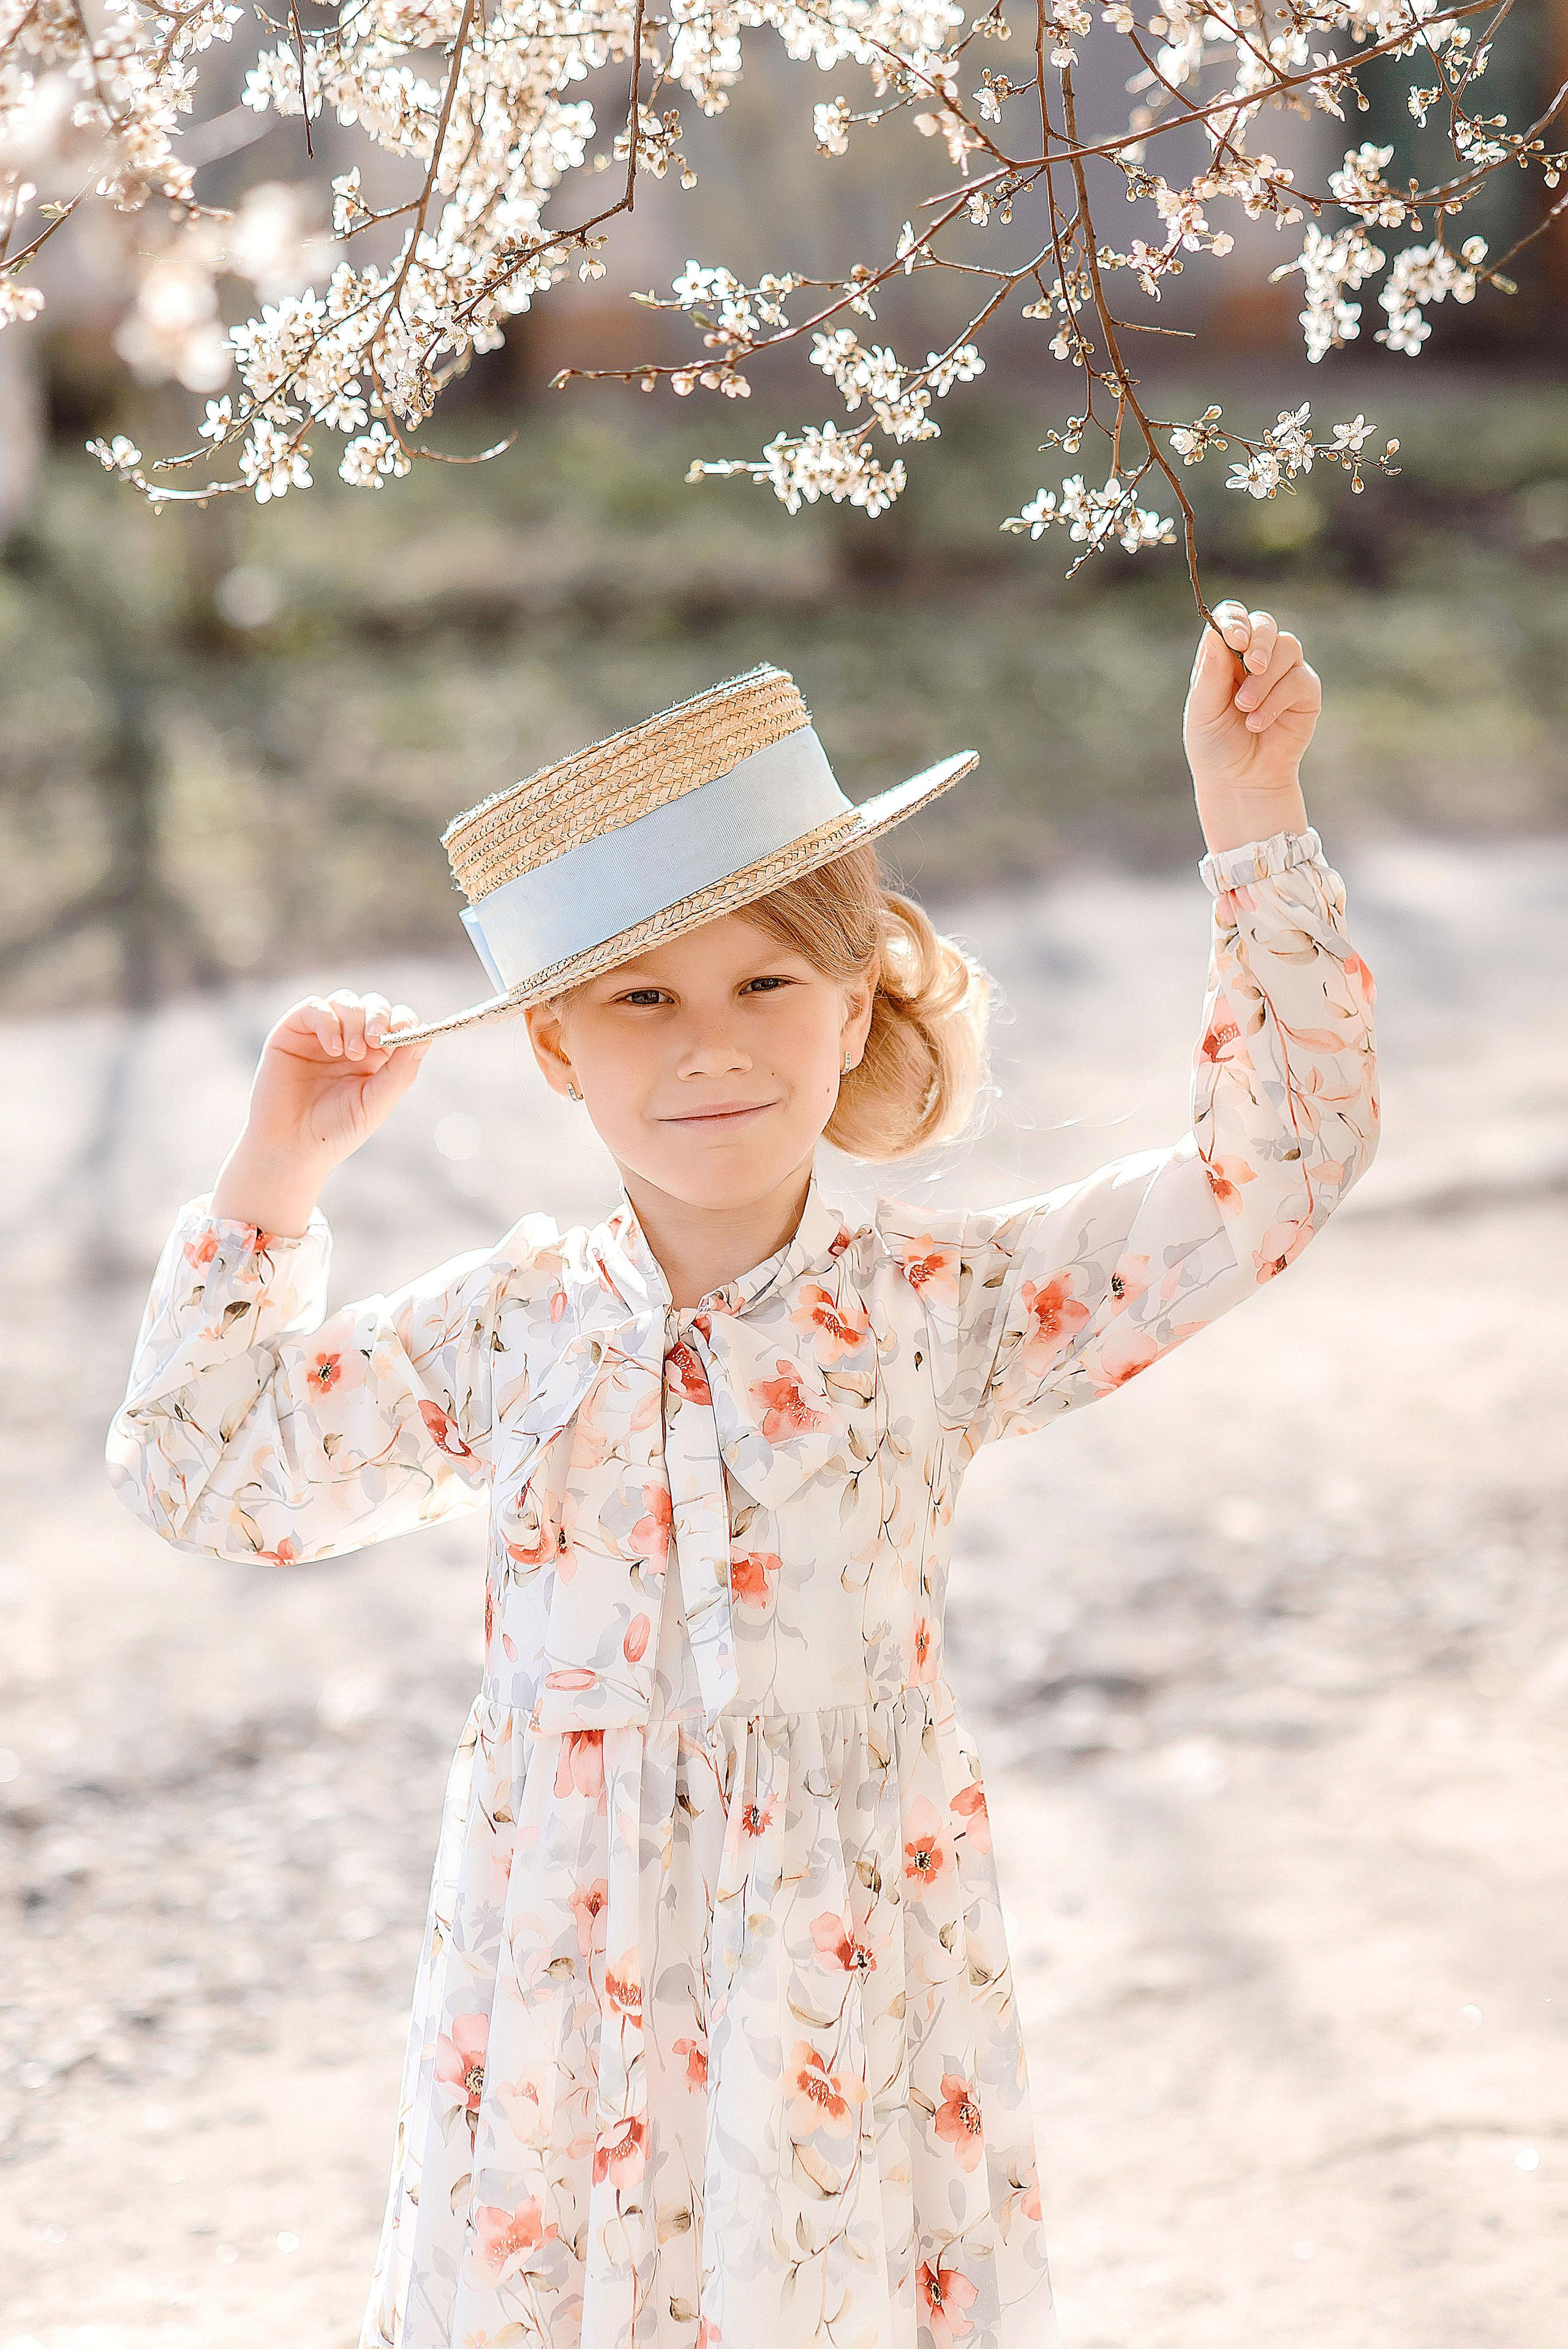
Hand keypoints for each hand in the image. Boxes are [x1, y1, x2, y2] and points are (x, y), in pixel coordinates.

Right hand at [210, 990, 430, 1231]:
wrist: (291, 1147)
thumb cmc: (336, 1130)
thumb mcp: (376, 1103)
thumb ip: (401, 1071)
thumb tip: (425, 1038)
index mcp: (376, 1057)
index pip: (397, 1023)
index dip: (404, 1020)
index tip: (403, 1031)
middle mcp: (350, 1040)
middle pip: (374, 1006)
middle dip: (379, 1017)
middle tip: (375, 1042)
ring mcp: (322, 1034)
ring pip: (346, 1001)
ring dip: (354, 1021)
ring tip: (351, 1052)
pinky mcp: (293, 1031)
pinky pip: (314, 1007)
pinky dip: (327, 1021)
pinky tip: (332, 1048)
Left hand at [1183, 602, 1317, 853]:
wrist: (1240, 782)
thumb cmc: (1215, 747)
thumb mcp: (1202, 712)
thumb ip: (1209, 674)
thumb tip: (1218, 634)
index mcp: (1225, 656)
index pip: (1232, 617)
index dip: (1235, 620)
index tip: (1233, 638)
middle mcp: (1255, 659)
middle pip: (1264, 623)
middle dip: (1259, 641)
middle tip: (1251, 665)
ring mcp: (1283, 673)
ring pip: (1287, 646)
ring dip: (1265, 680)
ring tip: (1246, 710)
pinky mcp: (1304, 693)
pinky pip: (1299, 679)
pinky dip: (1277, 700)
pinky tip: (1258, 723)